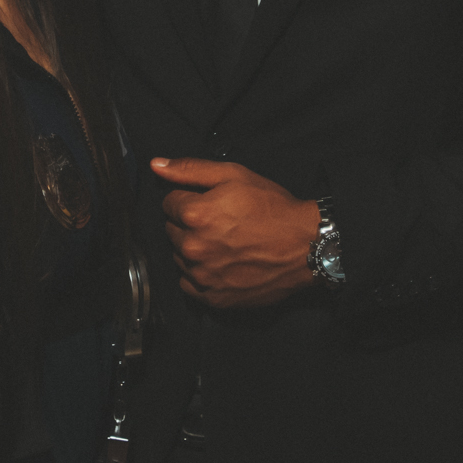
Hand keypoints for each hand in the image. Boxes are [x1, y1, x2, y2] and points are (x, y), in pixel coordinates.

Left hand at [152, 158, 319, 309]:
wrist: (305, 246)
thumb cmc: (273, 209)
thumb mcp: (234, 175)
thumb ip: (190, 170)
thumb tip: (157, 165)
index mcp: (195, 215)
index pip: (169, 203)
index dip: (189, 199)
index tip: (209, 203)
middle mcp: (193, 248)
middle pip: (172, 230)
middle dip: (189, 224)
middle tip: (220, 222)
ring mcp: (202, 276)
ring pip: (179, 257)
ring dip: (193, 249)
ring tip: (224, 242)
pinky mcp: (212, 297)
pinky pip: (189, 284)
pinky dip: (200, 274)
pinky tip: (221, 263)